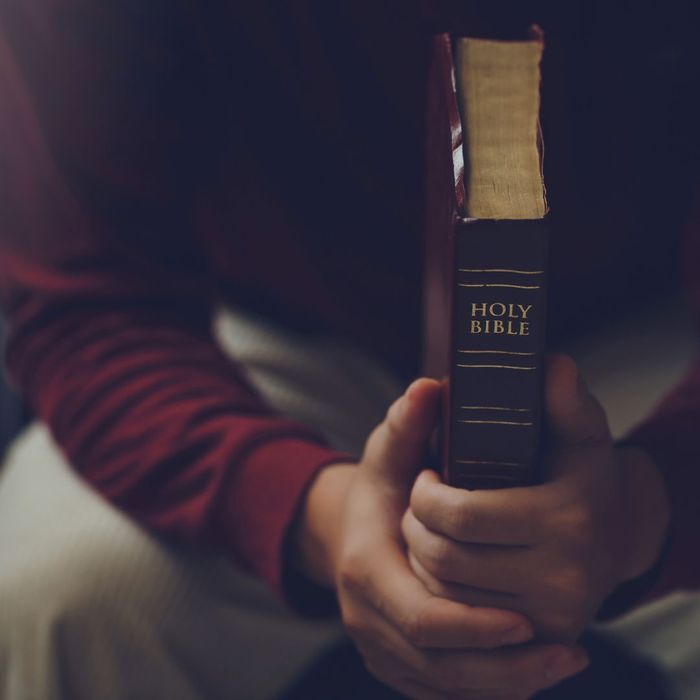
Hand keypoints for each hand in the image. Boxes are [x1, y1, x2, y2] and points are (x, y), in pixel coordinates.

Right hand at [297, 378, 588, 698]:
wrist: (347, 533)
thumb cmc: (378, 492)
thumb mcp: (388, 453)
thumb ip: (406, 422)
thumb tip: (429, 388)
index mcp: (366, 569)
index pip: (419, 616)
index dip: (472, 625)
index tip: (524, 619)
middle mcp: (367, 619)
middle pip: (437, 663)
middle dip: (502, 664)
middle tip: (565, 651)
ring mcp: (380, 648)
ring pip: (444, 686)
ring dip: (506, 682)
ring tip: (564, 662)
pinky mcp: (396, 664)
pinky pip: (443, 691)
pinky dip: (488, 687)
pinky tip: (534, 673)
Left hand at [402, 355, 670, 643]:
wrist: (616, 535)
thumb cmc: (581, 474)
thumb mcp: (578, 431)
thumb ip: (563, 399)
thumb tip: (552, 365)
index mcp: (566, 516)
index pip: (464, 515)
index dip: (428, 496)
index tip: (425, 477)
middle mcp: (565, 573)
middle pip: (447, 559)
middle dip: (416, 526)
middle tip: (417, 504)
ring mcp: (553, 611)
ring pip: (447, 595)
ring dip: (422, 559)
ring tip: (425, 529)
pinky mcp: (543, 634)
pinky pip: (465, 621)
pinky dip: (439, 592)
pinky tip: (441, 563)